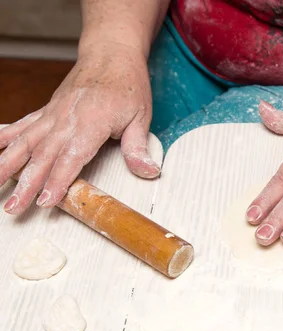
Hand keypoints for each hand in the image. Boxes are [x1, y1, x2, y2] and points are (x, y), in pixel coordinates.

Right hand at [0, 42, 158, 214]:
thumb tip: (149, 172)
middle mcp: (65, 119)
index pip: (70, 158)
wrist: (112, 52)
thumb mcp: (141, 116)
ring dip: (7, 165)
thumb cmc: (128, 83)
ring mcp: (53, 114)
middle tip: (13, 207)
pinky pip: (22, 125)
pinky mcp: (48, 110)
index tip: (45, 201)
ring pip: (25, 142)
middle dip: (26, 184)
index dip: (57, 181)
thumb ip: (138, 147)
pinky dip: (4, 137)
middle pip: (42, 156)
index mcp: (90, 124)